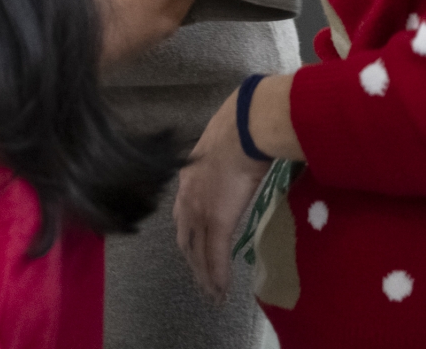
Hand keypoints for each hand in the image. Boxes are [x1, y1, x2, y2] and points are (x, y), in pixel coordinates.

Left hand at [173, 89, 269, 302]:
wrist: (243, 130)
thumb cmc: (237, 133)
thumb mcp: (218, 151)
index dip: (188, 240)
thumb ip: (219, 167)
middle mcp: (187, 199)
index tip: (193, 255)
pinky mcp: (218, 220)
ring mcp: (200, 211)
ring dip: (206, 276)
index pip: (183, 219)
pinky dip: (219, 275)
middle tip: (202, 284)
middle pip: (186, 241)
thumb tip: (232, 167)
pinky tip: (222, 291)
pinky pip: (216, 255)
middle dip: (194, 265)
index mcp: (186, 181)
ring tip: (213, 295)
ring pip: (199, 253)